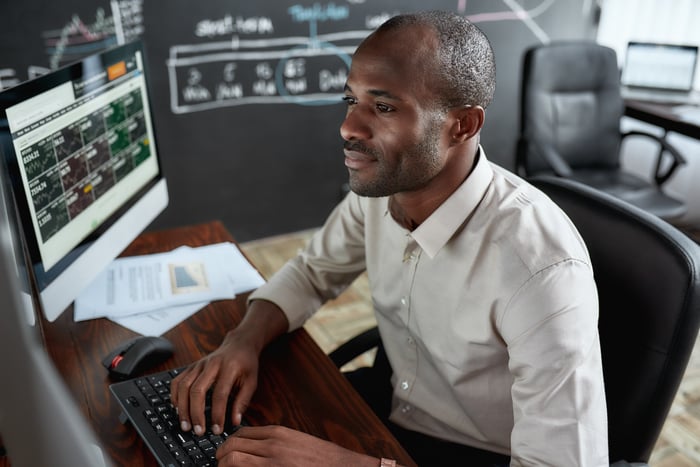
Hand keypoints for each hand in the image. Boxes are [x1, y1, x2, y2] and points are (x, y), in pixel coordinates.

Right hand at [170, 300, 289, 436]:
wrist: (239, 344)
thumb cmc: (246, 364)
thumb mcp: (252, 381)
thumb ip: (243, 401)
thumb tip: (234, 422)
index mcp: (229, 368)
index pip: (220, 394)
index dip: (217, 414)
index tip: (217, 430)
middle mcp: (211, 364)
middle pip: (197, 390)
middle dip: (195, 413)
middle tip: (198, 431)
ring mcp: (199, 364)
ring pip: (184, 386)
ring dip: (182, 408)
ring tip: (186, 425)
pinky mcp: (191, 366)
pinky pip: (178, 381)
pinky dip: (175, 396)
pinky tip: (178, 409)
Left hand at [216, 425, 379, 466]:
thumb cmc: (322, 459)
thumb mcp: (297, 443)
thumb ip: (276, 444)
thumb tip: (256, 450)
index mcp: (278, 434)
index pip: (241, 434)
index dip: (229, 444)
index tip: (226, 452)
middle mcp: (271, 446)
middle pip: (232, 446)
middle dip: (221, 457)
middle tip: (219, 464)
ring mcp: (271, 463)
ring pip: (232, 461)